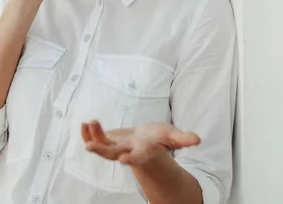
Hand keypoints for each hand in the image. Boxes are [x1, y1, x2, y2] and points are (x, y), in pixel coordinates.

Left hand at [81, 120, 200, 167]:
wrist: (147, 142)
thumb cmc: (160, 139)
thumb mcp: (173, 137)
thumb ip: (183, 139)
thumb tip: (198, 139)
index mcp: (143, 152)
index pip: (137, 158)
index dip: (131, 159)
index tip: (124, 160)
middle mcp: (127, 152)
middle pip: (113, 154)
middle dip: (102, 151)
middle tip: (90, 147)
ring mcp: (115, 147)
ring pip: (102, 145)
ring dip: (94, 136)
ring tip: (90, 122)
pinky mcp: (108, 140)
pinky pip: (96, 137)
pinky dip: (88, 133)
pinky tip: (83, 124)